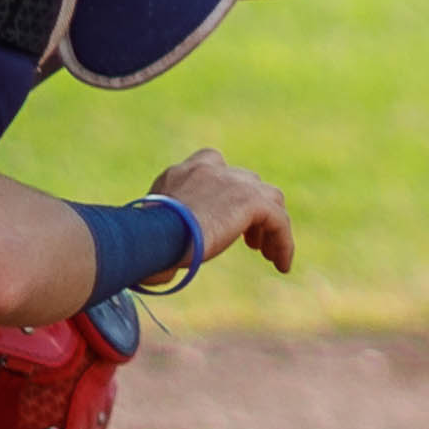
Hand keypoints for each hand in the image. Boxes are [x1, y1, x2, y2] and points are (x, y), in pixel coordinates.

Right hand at [153, 147, 296, 275]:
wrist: (154, 235)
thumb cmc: (144, 241)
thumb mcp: (155, 228)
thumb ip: (170, 228)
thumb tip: (163, 264)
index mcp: (185, 171)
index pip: (214, 164)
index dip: (227, 189)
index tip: (226, 215)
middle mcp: (212, 168)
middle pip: (248, 183)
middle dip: (252, 209)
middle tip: (250, 240)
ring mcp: (234, 181)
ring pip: (270, 199)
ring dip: (271, 225)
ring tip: (269, 254)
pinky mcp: (251, 201)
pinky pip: (278, 221)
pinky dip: (284, 242)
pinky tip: (282, 265)